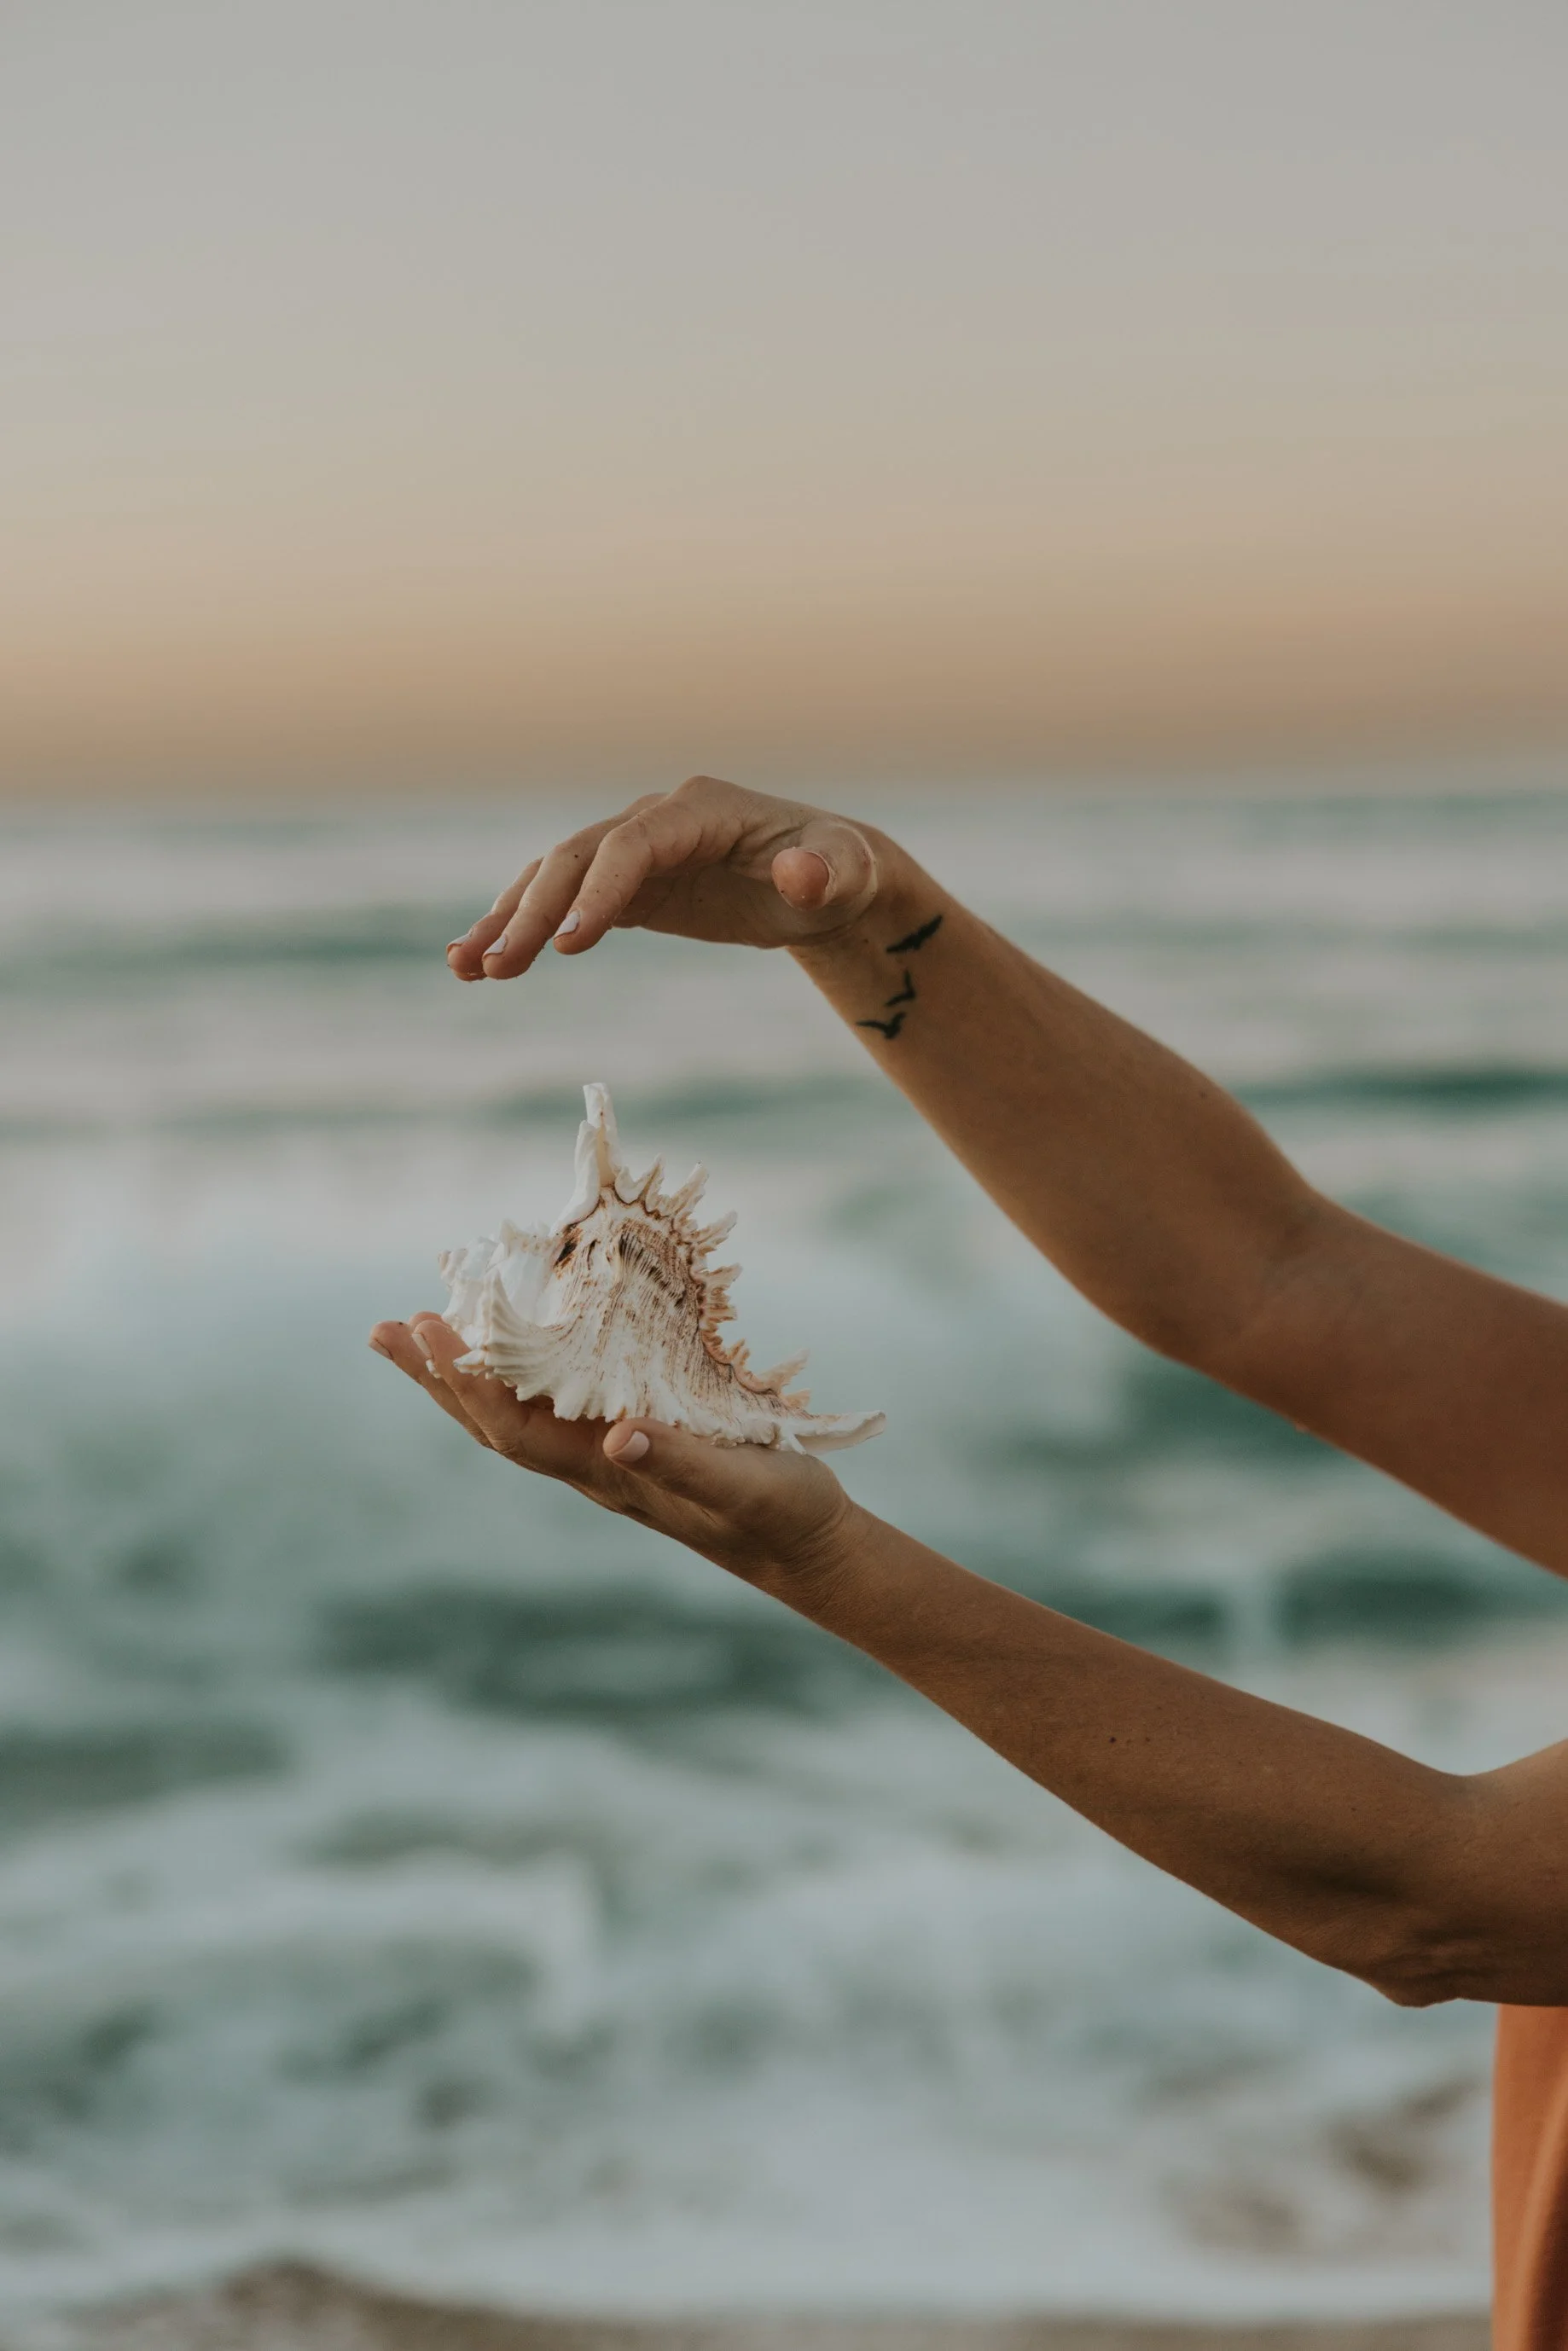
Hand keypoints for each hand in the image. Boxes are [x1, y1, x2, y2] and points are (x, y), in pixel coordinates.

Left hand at [369, 1313, 857, 1594]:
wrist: (805, 1546)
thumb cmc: (777, 1512)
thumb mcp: (738, 1482)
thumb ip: (680, 1460)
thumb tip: (617, 1437)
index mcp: (607, 1473)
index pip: (514, 1429)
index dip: (467, 1382)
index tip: (427, 1328)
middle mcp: (591, 1465)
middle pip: (493, 1422)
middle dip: (438, 1377)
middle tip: (385, 1329)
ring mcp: (606, 1456)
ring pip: (516, 1413)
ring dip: (466, 1375)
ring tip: (421, 1330)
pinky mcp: (632, 1440)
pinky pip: (554, 1402)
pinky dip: (519, 1371)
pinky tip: (515, 1347)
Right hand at [445, 775, 887, 979]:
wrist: (829, 879)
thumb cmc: (843, 871)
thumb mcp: (852, 872)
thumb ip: (830, 872)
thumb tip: (800, 877)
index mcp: (699, 809)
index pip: (633, 844)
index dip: (599, 890)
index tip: (569, 944)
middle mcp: (655, 820)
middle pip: (578, 858)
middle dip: (535, 912)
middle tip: (498, 970)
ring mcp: (633, 851)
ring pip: (554, 877)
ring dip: (508, 919)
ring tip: (465, 969)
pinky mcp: (625, 886)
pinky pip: (562, 902)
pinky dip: (521, 928)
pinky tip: (478, 964)